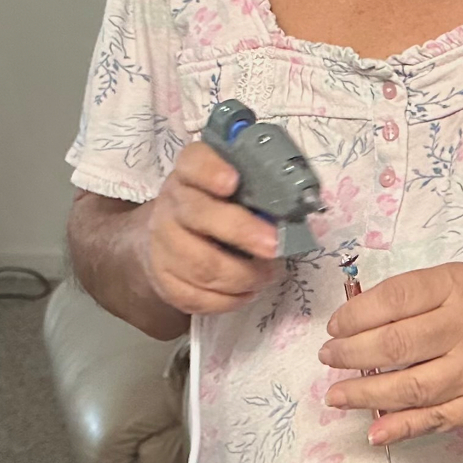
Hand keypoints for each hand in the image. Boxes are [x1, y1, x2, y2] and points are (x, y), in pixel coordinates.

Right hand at [141, 141, 279, 315]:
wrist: (172, 236)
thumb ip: (259, 189)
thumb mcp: (235, 187)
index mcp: (192, 173)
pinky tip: (247, 291)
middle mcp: (172, 204)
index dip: (211, 171)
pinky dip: (228, 299)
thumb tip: (300, 206)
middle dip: (242, 232)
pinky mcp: (164, 279)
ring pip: (200, 264)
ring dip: (242, 275)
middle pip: (199, 215)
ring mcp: (162, 243)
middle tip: (274, 246)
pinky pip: (194, 296)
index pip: (195, 163)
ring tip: (268, 275)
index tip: (233, 181)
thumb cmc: (218, 207)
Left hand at [319, 263, 462, 444]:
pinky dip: (400, 428)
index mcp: (458, 288)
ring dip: (365, 393)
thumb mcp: (451, 285)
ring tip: (336, 395)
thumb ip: (406, 299)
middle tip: (330, 357)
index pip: (397, 298)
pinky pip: (434, 419)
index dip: (357, 315)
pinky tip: (373, 431)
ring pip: (412, 387)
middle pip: (399, 345)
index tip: (334, 328)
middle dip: (352, 354)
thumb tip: (350, 325)